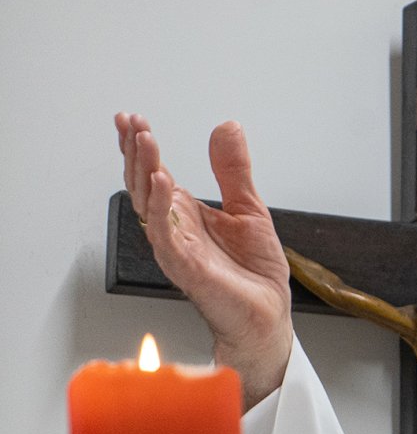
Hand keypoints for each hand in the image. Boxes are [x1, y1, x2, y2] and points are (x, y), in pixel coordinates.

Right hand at [116, 115, 292, 409]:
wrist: (268, 315)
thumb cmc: (254, 272)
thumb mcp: (249, 208)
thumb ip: (233, 170)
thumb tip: (227, 128)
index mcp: (185, 214)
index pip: (154, 173)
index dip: (141, 147)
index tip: (132, 119)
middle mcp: (175, 228)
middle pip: (143, 184)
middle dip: (135, 153)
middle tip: (131, 123)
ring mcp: (176, 247)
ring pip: (148, 205)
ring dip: (144, 171)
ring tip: (144, 141)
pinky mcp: (186, 267)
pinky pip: (165, 234)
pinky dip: (161, 207)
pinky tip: (162, 182)